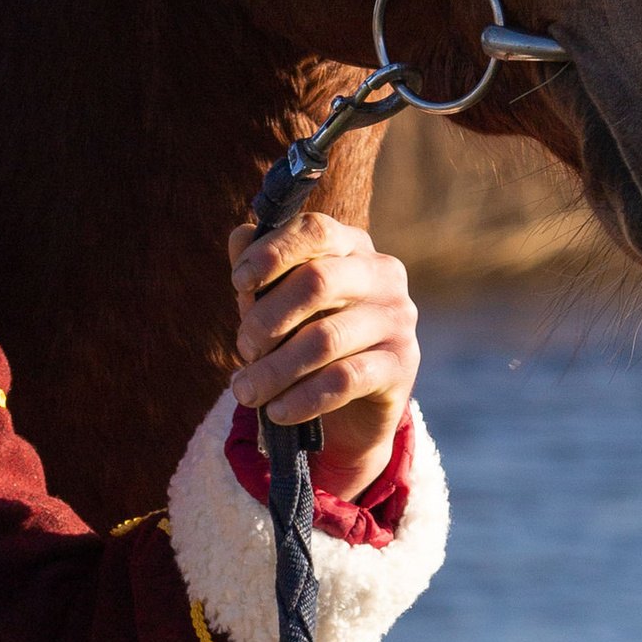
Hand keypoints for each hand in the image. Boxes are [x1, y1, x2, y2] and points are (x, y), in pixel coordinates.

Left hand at [226, 208, 419, 496]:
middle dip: (266, 319)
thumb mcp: (277, 304)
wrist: (353, 407)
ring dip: (274, 369)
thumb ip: (259, 272)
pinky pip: (344, 379)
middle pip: (317, 281)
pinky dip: (302, 398)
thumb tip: (240, 238)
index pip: (315, 230)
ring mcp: (397, 319)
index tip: (239, 281)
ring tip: (245, 390)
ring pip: (325, 338)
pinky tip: (277, 411)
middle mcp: (383, 275)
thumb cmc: (306, 338)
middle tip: (244, 348)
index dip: (273, 252)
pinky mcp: (402, 365)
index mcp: (352, 246)